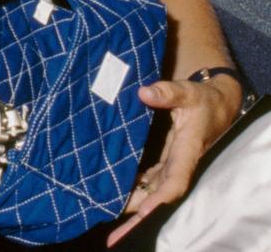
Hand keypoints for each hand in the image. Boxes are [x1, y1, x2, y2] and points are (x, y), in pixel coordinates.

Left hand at [106, 76, 242, 246]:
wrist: (216, 104)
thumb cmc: (202, 99)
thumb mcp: (188, 92)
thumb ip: (168, 92)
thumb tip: (144, 93)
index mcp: (187, 150)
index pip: (175, 181)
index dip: (160, 198)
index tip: (143, 212)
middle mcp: (179, 163)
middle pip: (160, 194)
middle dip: (141, 213)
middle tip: (117, 232)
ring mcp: (172, 164)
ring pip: (153, 190)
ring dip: (134, 204)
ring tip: (108, 213)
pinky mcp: (166, 161)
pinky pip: (150, 180)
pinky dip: (135, 188)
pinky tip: (117, 193)